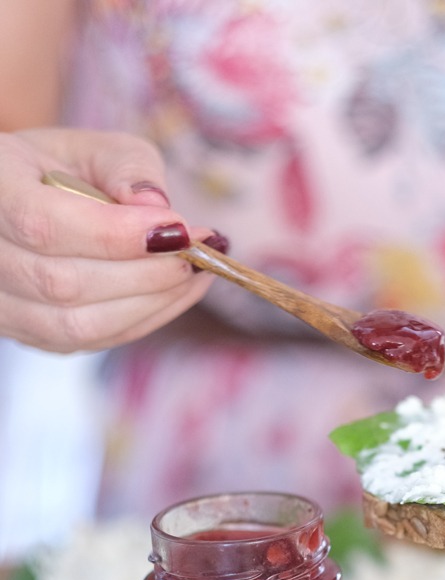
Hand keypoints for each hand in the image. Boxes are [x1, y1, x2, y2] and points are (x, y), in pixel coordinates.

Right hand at [0, 127, 220, 351]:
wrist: (16, 207)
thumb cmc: (55, 170)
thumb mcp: (90, 147)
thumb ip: (127, 167)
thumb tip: (160, 213)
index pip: (44, 225)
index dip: (115, 235)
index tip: (180, 229)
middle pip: (64, 284)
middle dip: (147, 273)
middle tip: (201, 252)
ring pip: (77, 324)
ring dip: (152, 303)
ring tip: (197, 272)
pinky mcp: (28, 334)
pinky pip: (88, 342)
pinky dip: (142, 320)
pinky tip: (175, 293)